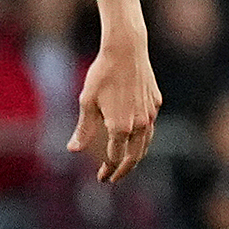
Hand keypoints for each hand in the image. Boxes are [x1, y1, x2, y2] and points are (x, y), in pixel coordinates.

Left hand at [71, 36, 162, 180]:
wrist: (126, 50)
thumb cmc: (102, 74)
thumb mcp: (87, 102)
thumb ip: (83, 129)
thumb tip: (73, 150)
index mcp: (120, 127)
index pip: (116, 158)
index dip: (108, 170)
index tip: (101, 178)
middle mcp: (140, 124)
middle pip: (135, 157)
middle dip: (123, 170)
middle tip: (113, 177)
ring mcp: (150, 113)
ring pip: (146, 143)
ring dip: (136, 156)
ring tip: (125, 161)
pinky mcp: (155, 102)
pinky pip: (150, 125)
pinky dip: (142, 137)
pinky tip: (134, 134)